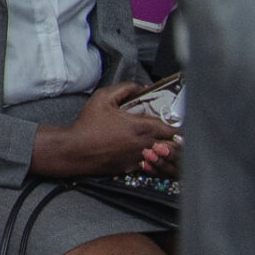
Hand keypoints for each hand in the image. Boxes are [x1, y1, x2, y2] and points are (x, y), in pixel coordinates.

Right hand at [33, 82, 176, 178]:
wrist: (76, 149)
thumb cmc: (88, 125)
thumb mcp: (103, 98)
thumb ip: (125, 89)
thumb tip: (141, 87)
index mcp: (142, 127)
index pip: (173, 129)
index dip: (178, 126)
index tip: (176, 122)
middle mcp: (145, 144)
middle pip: (172, 145)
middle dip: (174, 139)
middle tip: (171, 133)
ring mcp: (140, 157)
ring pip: (163, 156)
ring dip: (164, 150)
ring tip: (160, 143)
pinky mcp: (132, 167)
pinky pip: (150, 165)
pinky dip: (152, 159)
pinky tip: (143, 152)